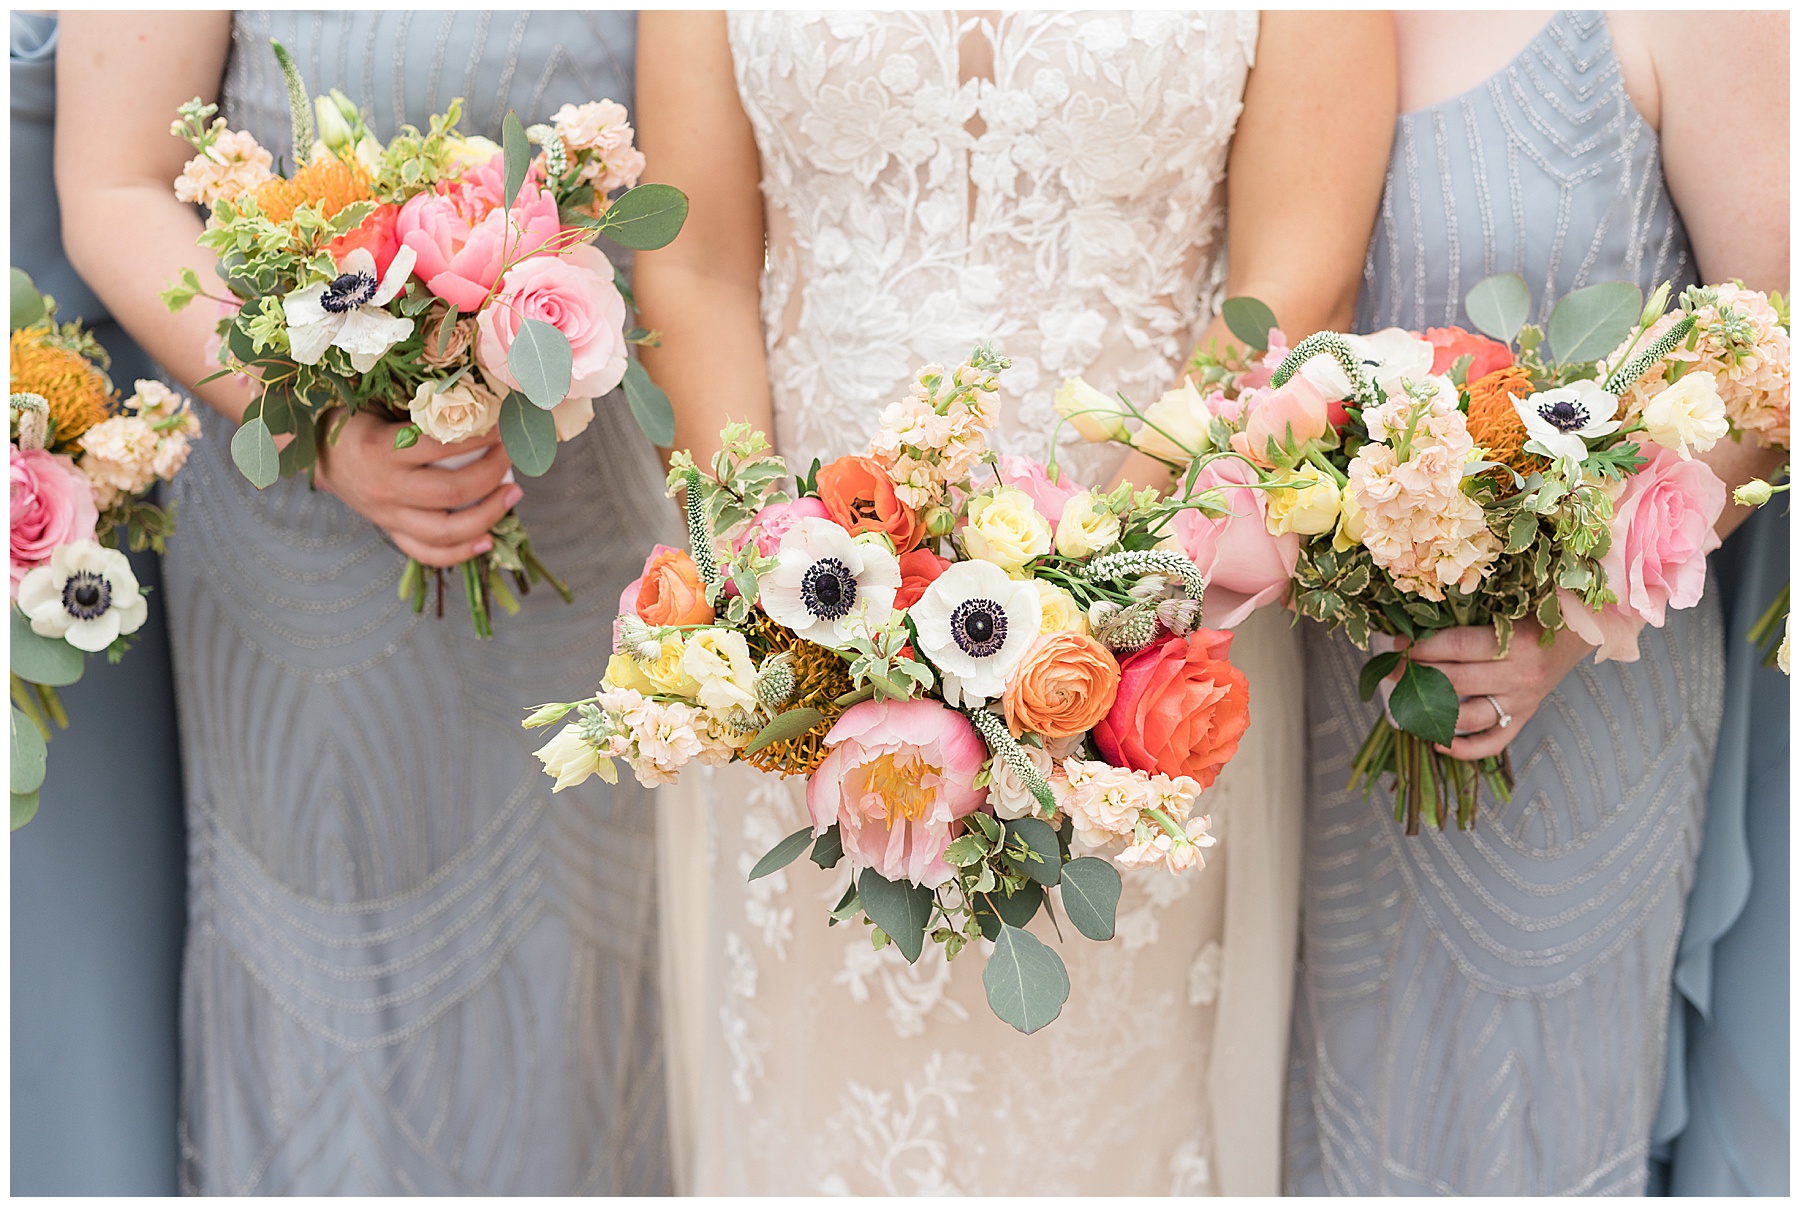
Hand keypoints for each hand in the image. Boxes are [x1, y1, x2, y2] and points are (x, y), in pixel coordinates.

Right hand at [312, 409, 521, 567]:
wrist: (323, 455)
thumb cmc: (359, 421)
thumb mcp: (380, 404)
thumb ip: (420, 408)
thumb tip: (478, 401)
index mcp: (380, 449)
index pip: (440, 447)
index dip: (479, 437)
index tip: (502, 426)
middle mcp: (385, 488)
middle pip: (450, 492)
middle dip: (492, 473)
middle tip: (512, 454)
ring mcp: (388, 515)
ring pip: (444, 531)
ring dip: (488, 515)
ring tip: (513, 494)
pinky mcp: (392, 531)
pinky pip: (427, 553)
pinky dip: (460, 552)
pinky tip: (488, 540)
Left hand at [1406, 621, 1595, 759]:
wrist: (1585, 629)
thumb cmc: (1541, 609)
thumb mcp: (1512, 603)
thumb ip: (1472, 613)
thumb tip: (1418, 618)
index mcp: (1517, 641)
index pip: (1456, 646)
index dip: (1421, 646)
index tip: (1397, 643)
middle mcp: (1521, 675)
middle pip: (1456, 682)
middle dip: (1416, 675)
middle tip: (1391, 668)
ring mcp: (1523, 701)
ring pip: (1469, 717)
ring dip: (1431, 711)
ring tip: (1405, 700)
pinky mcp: (1525, 716)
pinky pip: (1493, 742)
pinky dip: (1465, 749)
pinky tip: (1437, 742)